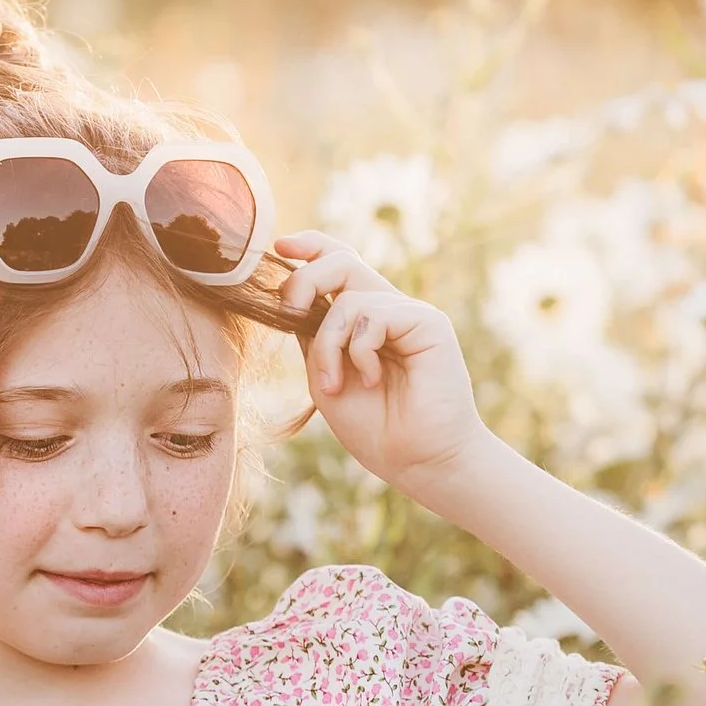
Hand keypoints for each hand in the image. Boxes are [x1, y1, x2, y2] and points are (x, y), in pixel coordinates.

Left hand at [279, 233, 489, 497]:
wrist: (417, 460)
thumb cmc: (375, 427)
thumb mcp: (325, 377)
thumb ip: (313, 335)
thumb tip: (291, 296)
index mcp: (362, 320)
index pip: (337, 265)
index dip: (309, 248)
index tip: (278, 245)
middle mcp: (386, 310)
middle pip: (341, 261)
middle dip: (304, 279)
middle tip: (289, 310)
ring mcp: (408, 314)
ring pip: (348, 296)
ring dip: (328, 343)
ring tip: (335, 384)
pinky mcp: (427, 322)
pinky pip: (373, 314)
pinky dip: (358, 349)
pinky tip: (371, 379)